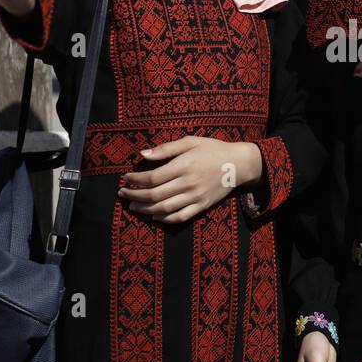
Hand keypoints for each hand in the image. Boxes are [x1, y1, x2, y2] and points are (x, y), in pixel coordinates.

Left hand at [118, 136, 261, 224]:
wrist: (239, 164)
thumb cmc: (213, 149)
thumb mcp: (190, 141)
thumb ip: (166, 148)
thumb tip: (142, 154)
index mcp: (184, 165)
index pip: (152, 177)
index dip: (135, 180)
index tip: (125, 178)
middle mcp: (188, 183)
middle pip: (154, 195)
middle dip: (134, 196)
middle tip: (123, 194)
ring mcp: (195, 197)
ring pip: (164, 209)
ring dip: (144, 209)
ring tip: (133, 206)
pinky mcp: (202, 206)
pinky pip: (180, 217)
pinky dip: (164, 219)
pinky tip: (153, 216)